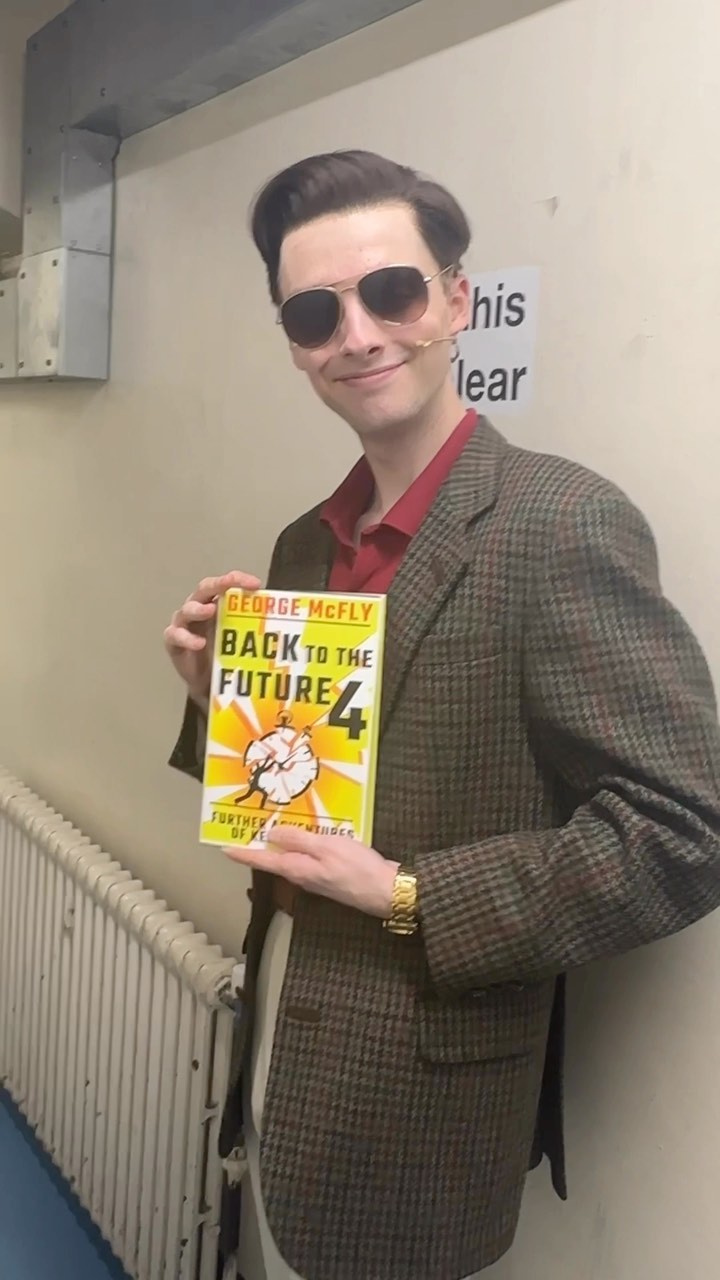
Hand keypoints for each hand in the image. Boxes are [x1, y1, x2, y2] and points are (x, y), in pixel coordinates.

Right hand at [163, 570, 260, 705]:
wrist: (209, 682)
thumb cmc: (226, 653)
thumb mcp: (243, 637)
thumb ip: (255, 625)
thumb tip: (286, 618)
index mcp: (217, 602)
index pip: (226, 583)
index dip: (238, 579)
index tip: (256, 584)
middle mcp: (198, 607)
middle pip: (204, 588)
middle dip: (218, 584)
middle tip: (229, 585)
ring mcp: (184, 623)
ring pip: (187, 609)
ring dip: (198, 609)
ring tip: (210, 611)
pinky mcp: (173, 641)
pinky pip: (175, 635)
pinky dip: (186, 638)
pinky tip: (199, 643)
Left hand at [224, 826, 398, 918]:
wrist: (386, 891)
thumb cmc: (357, 868)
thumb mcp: (326, 847)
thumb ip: (298, 840)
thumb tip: (272, 833)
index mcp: (296, 868)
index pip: (262, 860)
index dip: (243, 853)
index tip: (224, 847)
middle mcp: (302, 875)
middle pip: (275, 859)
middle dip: (260, 844)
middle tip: (247, 825)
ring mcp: (316, 876)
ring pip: (291, 857)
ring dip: (281, 843)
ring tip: (272, 823)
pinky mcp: (330, 874)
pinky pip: (308, 857)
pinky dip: (302, 844)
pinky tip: (307, 833)